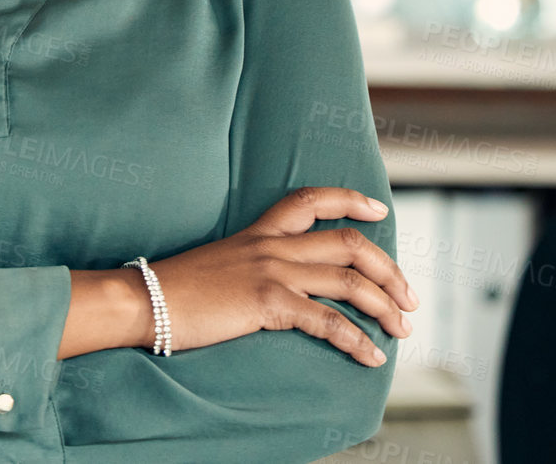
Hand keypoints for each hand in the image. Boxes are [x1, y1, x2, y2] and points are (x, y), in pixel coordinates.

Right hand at [142, 186, 418, 366]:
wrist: (146, 299)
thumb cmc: (179, 289)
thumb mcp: (221, 262)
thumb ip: (253, 264)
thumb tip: (279, 285)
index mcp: (259, 232)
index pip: (310, 199)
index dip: (350, 200)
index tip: (380, 210)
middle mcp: (271, 245)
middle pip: (348, 243)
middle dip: (388, 269)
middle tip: (409, 297)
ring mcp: (271, 271)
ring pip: (348, 279)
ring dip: (385, 305)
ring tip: (403, 328)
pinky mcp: (267, 302)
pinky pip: (327, 321)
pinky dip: (357, 340)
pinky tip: (370, 356)